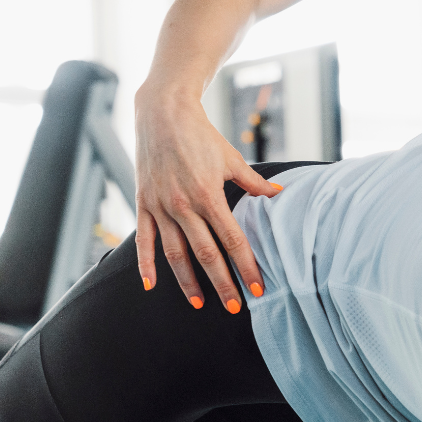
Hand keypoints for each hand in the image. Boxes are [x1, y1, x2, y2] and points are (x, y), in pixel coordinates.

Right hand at [134, 85, 280, 310]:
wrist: (163, 114)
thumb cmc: (202, 136)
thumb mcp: (232, 159)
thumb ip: (254, 182)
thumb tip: (278, 192)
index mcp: (209, 196)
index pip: (232, 240)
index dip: (246, 266)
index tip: (257, 287)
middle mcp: (183, 206)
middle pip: (206, 254)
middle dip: (222, 283)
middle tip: (235, 306)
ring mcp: (161, 207)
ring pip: (175, 254)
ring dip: (188, 282)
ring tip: (200, 303)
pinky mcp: (143, 203)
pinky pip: (143, 240)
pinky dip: (145, 265)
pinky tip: (151, 286)